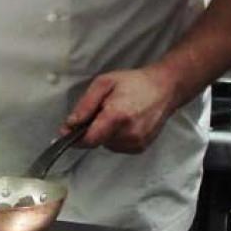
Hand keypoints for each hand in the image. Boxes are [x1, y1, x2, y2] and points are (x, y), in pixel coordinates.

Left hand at [62, 65, 178, 152]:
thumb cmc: (134, 83)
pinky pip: (117, 146)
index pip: (89, 139)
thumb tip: (70, 124)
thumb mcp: (103, 84)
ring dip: (104, 133)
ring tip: (115, 115)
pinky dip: (115, 137)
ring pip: (106, 145)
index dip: (75, 138)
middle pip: (96, 142)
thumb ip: (85, 105)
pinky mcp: (141, 147)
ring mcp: (137, 142)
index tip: (66, 132)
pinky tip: (124, 122)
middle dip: (92, 129)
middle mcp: (129, 133)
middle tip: (100, 112)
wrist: (164, 88)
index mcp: (117, 116)